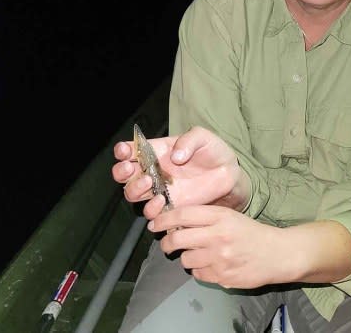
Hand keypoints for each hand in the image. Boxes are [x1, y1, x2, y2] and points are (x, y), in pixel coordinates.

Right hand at [111, 126, 249, 218]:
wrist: (229, 174)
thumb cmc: (213, 151)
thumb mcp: (202, 137)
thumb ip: (188, 140)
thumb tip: (175, 156)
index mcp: (154, 151)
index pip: (129, 150)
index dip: (122, 150)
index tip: (125, 151)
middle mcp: (151, 170)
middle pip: (123, 174)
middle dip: (121, 171)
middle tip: (131, 168)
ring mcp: (158, 189)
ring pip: (132, 194)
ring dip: (134, 189)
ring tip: (149, 182)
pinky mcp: (169, 206)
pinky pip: (151, 213)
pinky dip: (151, 208)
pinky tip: (162, 199)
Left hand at [150, 205, 291, 288]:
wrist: (277, 254)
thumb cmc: (252, 233)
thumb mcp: (231, 216)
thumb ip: (205, 217)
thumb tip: (175, 221)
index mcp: (221, 217)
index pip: (183, 215)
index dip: (164, 219)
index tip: (155, 224)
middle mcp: (218, 236)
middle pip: (177, 239)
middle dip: (166, 243)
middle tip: (166, 244)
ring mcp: (220, 258)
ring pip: (185, 259)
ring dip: (186, 257)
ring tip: (199, 254)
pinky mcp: (222, 277)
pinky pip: (198, 274)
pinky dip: (200, 270)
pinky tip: (211, 265)